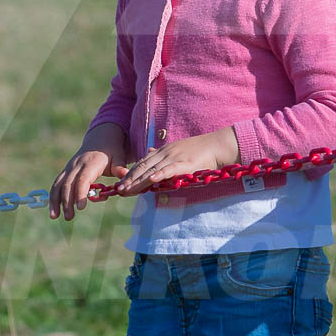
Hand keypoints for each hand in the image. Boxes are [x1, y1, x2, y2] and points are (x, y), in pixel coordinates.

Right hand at [49, 123, 129, 220]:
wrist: (101, 138)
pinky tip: (53, 210)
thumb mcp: (119, 157)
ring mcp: (70, 167)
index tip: (81, 207)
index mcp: (90, 163)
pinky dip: (53, 196)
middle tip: (69, 217)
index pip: (83, 180)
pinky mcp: (67, 171)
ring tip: (55, 216)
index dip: (80, 193)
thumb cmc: (112, 150)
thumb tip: (125, 175)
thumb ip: (120, 168)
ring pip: (58, 184)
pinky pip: (57, 183)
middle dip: (67, 201)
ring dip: (55, 200)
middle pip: (68, 184)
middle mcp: (77, 165)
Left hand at [115, 128, 239, 195]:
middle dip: (130, 179)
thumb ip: (163, 154)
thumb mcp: (177, 150)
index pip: (142, 163)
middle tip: (118, 191)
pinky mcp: (186, 163)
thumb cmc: (200, 150)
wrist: (217, 145)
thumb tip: (149, 152)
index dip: (130, 174)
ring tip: (128, 190)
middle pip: (143, 167)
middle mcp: (165, 153)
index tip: (120, 184)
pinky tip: (151, 181)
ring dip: (139, 181)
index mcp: (162, 151)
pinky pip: (170, 169)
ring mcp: (174, 157)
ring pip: (152, 170)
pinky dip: (160, 175)